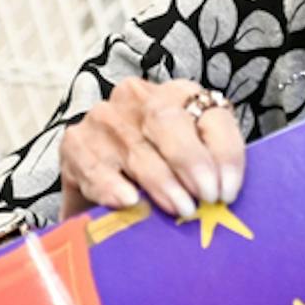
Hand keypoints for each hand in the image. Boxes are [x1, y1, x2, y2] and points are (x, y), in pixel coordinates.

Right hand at [59, 78, 243, 219]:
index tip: (228, 191)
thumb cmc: (155, 173)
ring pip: (137, 148)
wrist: (98, 181)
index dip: (225, 154)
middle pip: (168, 121)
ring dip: (162, 183)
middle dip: (191, 162)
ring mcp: (104, 117)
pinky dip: (114, 186)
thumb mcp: (188, 165)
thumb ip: (209, 171)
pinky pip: (96, 166)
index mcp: (178, 95)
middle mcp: (139, 97)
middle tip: (205, 198)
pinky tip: (129, 202)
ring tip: (179, 209)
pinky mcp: (75, 142)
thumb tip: (225, 196)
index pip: (211, 116)